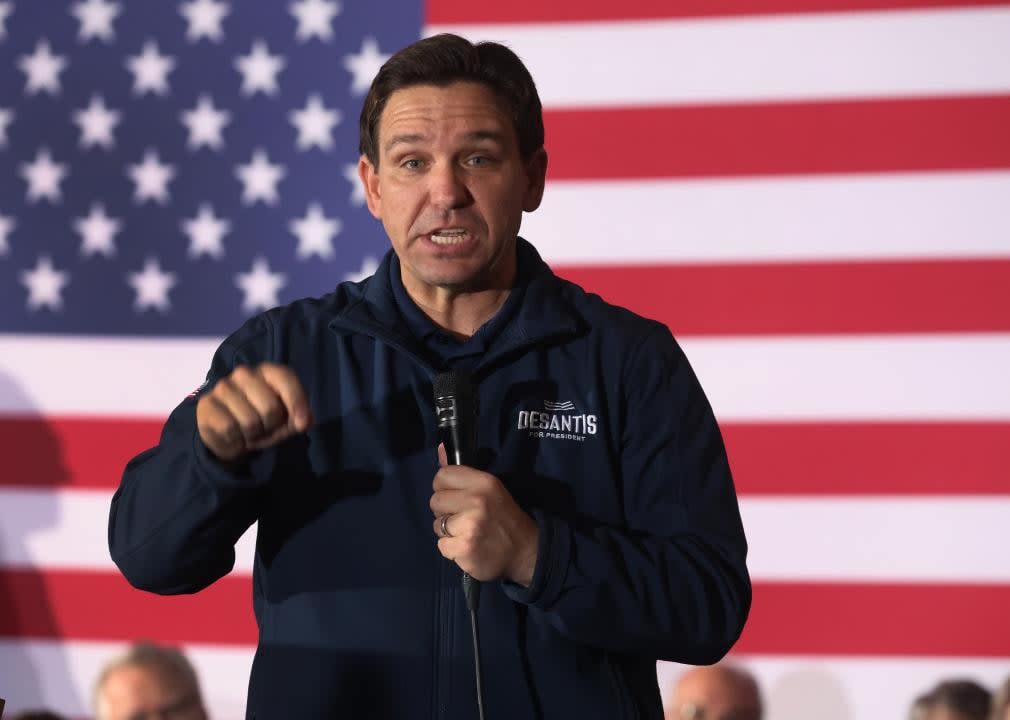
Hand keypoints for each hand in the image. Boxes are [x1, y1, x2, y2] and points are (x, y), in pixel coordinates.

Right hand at [196, 363, 312, 462]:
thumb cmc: (264, 423)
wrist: (231, 438)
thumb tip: (304, 422)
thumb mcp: (287, 422)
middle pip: (270, 407)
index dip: (297, 403)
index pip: (285, 379)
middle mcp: (244, 373)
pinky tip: (233, 437)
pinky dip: (235, 441)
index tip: (301, 424)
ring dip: (253, 436)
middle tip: (265, 429)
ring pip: (250, 422)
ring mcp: (223, 387)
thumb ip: (300, 418)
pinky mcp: (206, 404)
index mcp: (268, 371)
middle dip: (272, 427)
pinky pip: (229, 429)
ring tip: (249, 433)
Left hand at [430, 444, 538, 584]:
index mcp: (484, 482)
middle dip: (445, 511)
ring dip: (448, 531)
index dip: (445, 488)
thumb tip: (440, 447)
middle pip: (435, 501)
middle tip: (463, 517)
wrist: (525, 551)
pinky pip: (441, 546)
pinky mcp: (464, 548)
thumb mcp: (489, 488)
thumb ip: (462, 472)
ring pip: (436, 525)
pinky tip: (468, 547)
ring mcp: (469, 526)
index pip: (442, 476)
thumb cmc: (504, 517)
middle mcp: (476, 501)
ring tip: (468, 532)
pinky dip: (452, 549)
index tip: (456, 497)